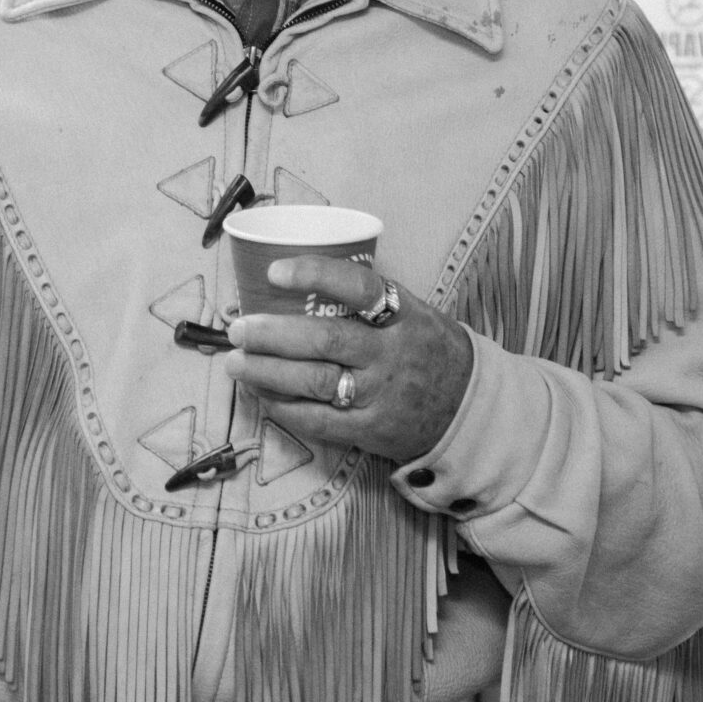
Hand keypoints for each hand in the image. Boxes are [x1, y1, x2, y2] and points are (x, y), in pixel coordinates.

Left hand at [225, 256, 473, 464]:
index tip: (274, 271)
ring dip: (267, 371)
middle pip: (325, 340)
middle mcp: (392, 355)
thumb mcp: (412, 312)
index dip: (315, 276)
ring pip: (315, 382)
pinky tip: (260, 394)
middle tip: (237, 328)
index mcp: (404, 315)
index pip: (359, 288)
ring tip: (235, 362)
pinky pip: (319, 420)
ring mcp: (381, 395)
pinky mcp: (371, 430)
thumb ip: (367, 300)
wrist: (467, 407)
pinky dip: (283, 407)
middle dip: (273, 334)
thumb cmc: (426, 348)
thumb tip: (296, 281)